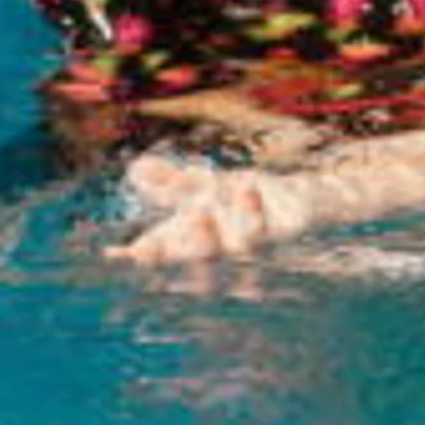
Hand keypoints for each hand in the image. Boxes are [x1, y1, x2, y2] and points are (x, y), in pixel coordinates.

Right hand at [107, 154, 308, 263]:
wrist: (300, 199)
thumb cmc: (246, 200)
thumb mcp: (206, 186)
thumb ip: (172, 183)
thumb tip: (135, 170)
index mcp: (201, 235)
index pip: (169, 247)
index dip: (148, 252)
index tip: (123, 255)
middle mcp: (225, 244)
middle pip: (203, 253)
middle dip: (187, 242)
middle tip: (168, 231)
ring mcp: (256, 241)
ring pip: (239, 244)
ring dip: (220, 227)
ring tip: (201, 207)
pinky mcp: (285, 231)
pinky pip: (270, 224)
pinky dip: (254, 205)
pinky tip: (244, 183)